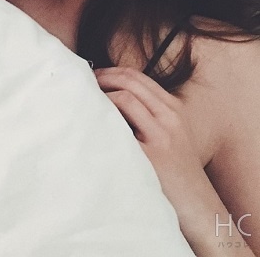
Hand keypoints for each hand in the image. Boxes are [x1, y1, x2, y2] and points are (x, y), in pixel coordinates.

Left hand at [94, 67, 252, 254]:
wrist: (196, 205)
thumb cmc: (175, 172)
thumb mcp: (169, 135)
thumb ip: (147, 116)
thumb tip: (110, 99)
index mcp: (173, 109)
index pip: (138, 77)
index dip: (111, 72)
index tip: (93, 76)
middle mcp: (169, 116)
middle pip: (130, 80)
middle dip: (102, 76)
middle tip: (82, 82)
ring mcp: (161, 134)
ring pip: (125, 97)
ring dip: (100, 93)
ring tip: (83, 99)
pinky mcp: (151, 153)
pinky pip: (121, 124)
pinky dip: (103, 115)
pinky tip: (90, 120)